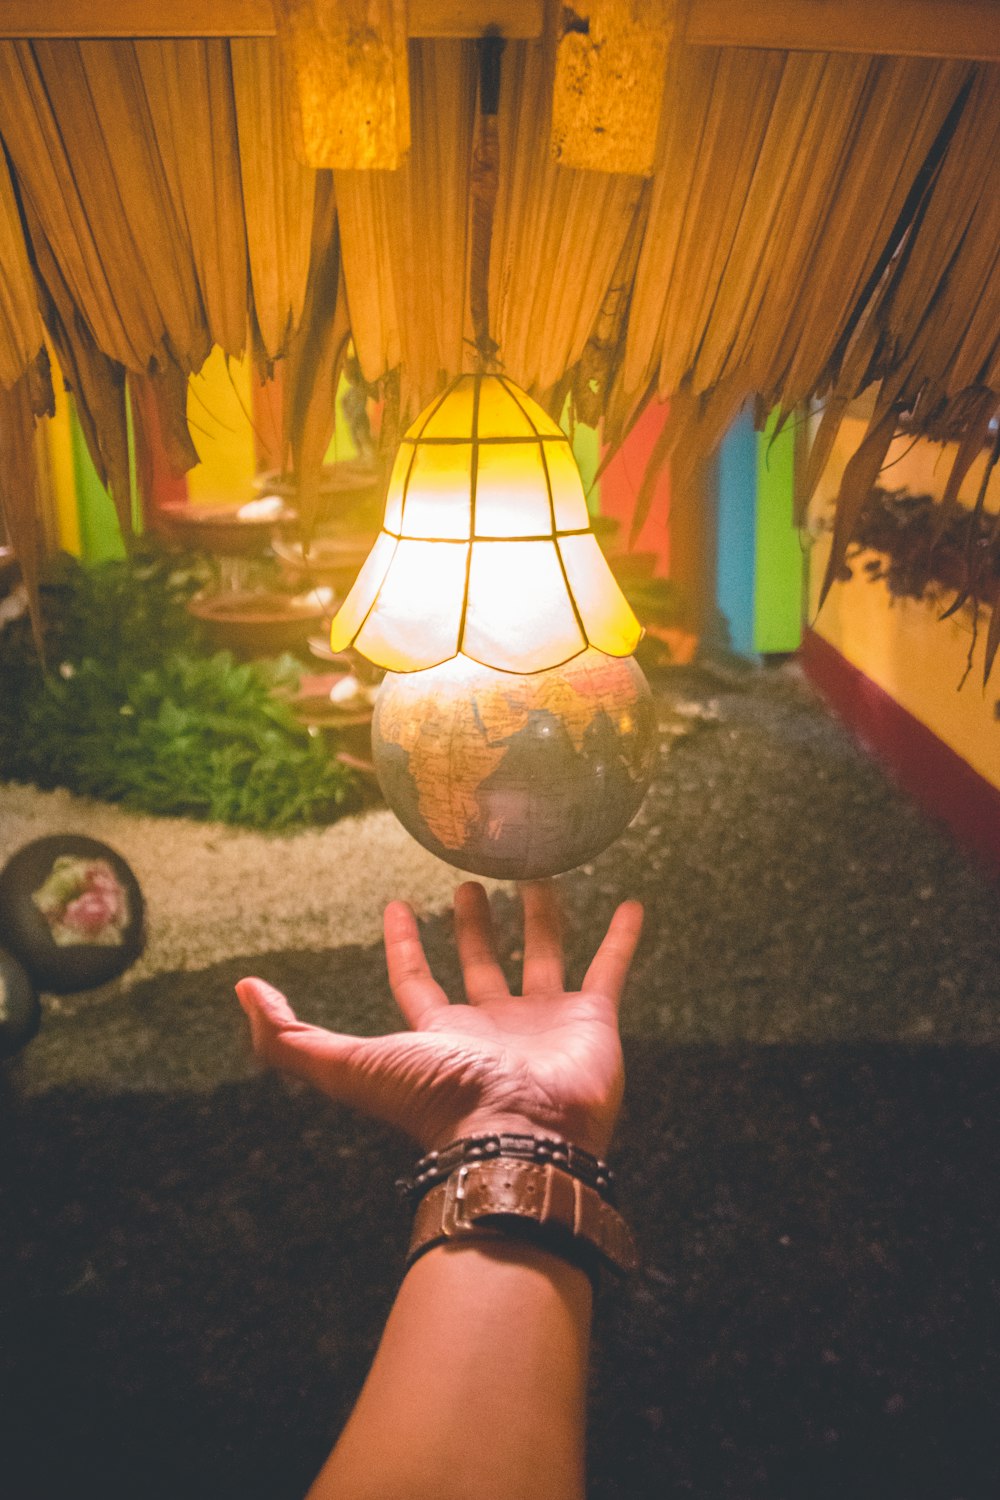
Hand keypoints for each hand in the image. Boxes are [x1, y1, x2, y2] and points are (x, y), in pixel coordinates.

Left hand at [236, 881, 641, 1156]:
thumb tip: (243, 990)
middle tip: (467, 880)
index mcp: (438, 1034)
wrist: (521, 1136)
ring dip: (539, 917)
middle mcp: (490, 1026)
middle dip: (470, 925)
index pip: (416, 981)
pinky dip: (621, 937)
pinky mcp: (593, 1020)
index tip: (395, 903)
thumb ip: (291, 1037)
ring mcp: (543, 1022)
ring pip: (541, 955)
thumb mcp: (349, 1064)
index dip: (402, 945)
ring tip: (538, 872)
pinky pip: (609, 969)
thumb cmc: (437, 1102)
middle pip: (478, 965)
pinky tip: (629, 903)